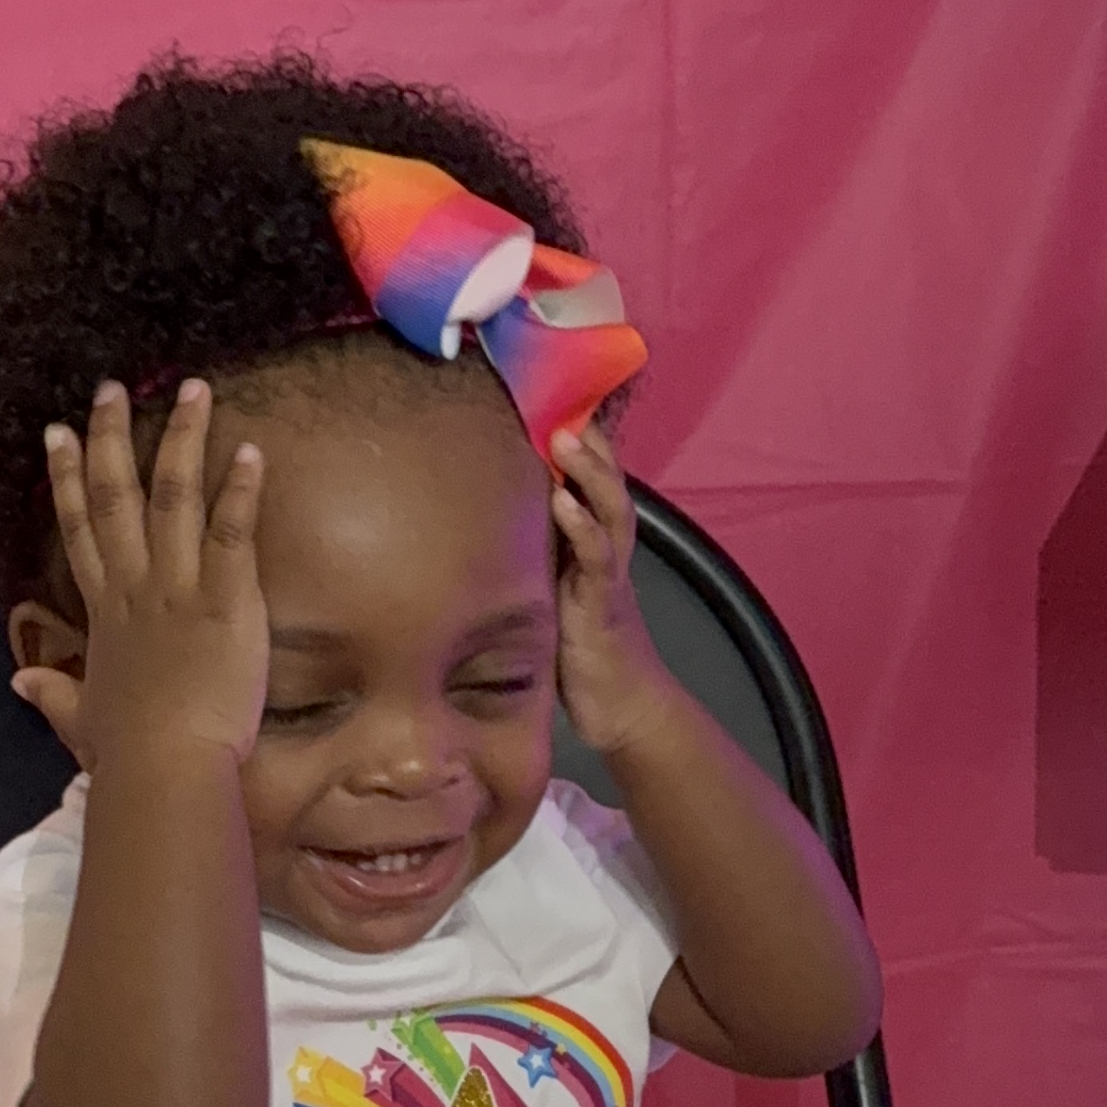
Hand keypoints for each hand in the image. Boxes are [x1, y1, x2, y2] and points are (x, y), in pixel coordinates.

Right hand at [15, 379, 267, 769]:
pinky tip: (251, 449)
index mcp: (105, 613)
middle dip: (112, 436)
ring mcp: (179, 589)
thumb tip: (19, 679)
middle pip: (117, 496)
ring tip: (193, 389)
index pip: (80, 530)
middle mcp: (136, 587)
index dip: (68, 478)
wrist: (165, 770)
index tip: (58, 433)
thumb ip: (52, 694)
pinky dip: (242, 490)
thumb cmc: (128, 754)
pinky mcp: (226, 600)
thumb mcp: (80, 720)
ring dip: (182, 439)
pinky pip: (233, 533)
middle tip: (111, 387)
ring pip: (174, 497)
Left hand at [550, 424, 674, 756]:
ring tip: (564, 437)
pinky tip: (563, 503)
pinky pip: (597, 560)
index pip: (588, 483)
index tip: (551, 394)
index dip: (576, 442)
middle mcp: (605, 553)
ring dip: (588, 473)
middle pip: (604, 483)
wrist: (624, 712)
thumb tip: (482, 534)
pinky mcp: (604, 608)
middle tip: (558, 397)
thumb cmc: (584, 657)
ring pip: (608, 511)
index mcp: (592, 548)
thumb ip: (534, 565)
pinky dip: (582, 528)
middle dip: (586, 441)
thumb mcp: (552, 600)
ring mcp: (609, 578)